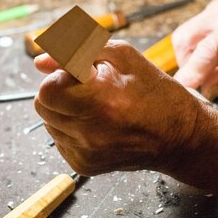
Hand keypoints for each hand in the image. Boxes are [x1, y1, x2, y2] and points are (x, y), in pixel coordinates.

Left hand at [34, 40, 200, 175]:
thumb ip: (75, 52)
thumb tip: (39, 62)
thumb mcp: (121, 56)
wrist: (178, 136)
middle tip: (88, 88)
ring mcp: (86, 153)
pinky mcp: (83, 166)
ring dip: (64, 109)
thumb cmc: (153, 90)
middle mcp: (91, 132)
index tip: (82, 75)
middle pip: (42, 105)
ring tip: (96, 106)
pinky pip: (59, 139)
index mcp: (101, 100)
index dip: (61, 76)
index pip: (47, 89)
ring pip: (48, 122)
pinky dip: (71, 128)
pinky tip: (97, 123)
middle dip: (59, 91)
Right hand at [172, 0, 217, 98]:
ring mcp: (217, 6)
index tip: (183, 89)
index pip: (209, 49)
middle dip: (188, 64)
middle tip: (204, 82)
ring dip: (191, 58)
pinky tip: (217, 57)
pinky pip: (193, 31)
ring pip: (185, 36)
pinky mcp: (213, 8)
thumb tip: (206, 90)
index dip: (193, 71)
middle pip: (186, 39)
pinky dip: (197, 49)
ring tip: (214, 69)